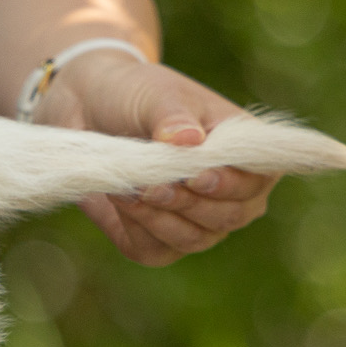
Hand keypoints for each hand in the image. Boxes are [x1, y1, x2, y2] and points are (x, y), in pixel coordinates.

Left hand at [33, 51, 275, 266]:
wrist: (87, 107)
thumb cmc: (136, 96)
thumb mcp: (155, 95)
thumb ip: (173, 117)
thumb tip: (190, 139)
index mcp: (244, 154)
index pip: (258, 180)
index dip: (231, 184)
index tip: (196, 176)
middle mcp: (230, 194)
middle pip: (228, 216)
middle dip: (188, 203)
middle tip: (151, 185)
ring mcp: (197, 221)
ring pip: (193, 238)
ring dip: (159, 217)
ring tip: (129, 188)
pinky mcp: (157, 238)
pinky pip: (155, 250)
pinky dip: (137, 228)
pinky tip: (119, 199)